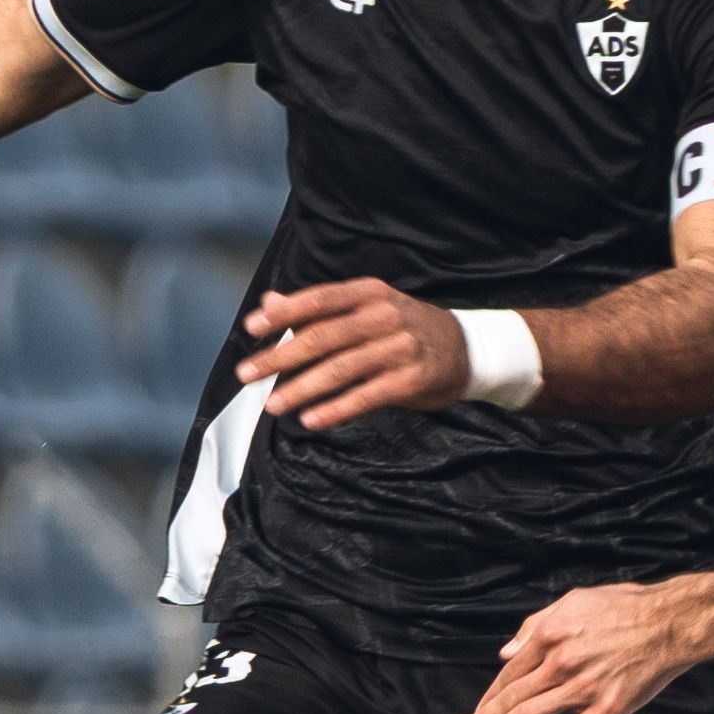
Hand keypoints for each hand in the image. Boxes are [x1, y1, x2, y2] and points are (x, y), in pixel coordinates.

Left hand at [234, 277, 479, 433]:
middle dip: (280, 357)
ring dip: (302, 389)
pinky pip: (366, 396)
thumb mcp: (366, 308)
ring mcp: (400, 348)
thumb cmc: (404, 328)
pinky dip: (336, 409)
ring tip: (273, 405)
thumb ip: (317, 309)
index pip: (319, 300)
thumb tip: (268, 303)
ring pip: (340, 369)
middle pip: (323, 337)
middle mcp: (384, 316)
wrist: (467, 349)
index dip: (284, 313)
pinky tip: (311, 420)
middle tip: (247, 374)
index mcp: (369, 293)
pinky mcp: (411, 380)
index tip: (251, 329)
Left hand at [456, 576, 713, 713]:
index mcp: (549, 636)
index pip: (509, 672)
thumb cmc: (624, 607)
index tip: (476, 713)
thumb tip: (506, 652)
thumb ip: (534, 626)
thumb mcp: (573, 601)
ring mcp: (582, 690)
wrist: (670, 623)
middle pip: (511, 698)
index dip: (489, 696)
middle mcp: (559, 664)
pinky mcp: (605, 710)